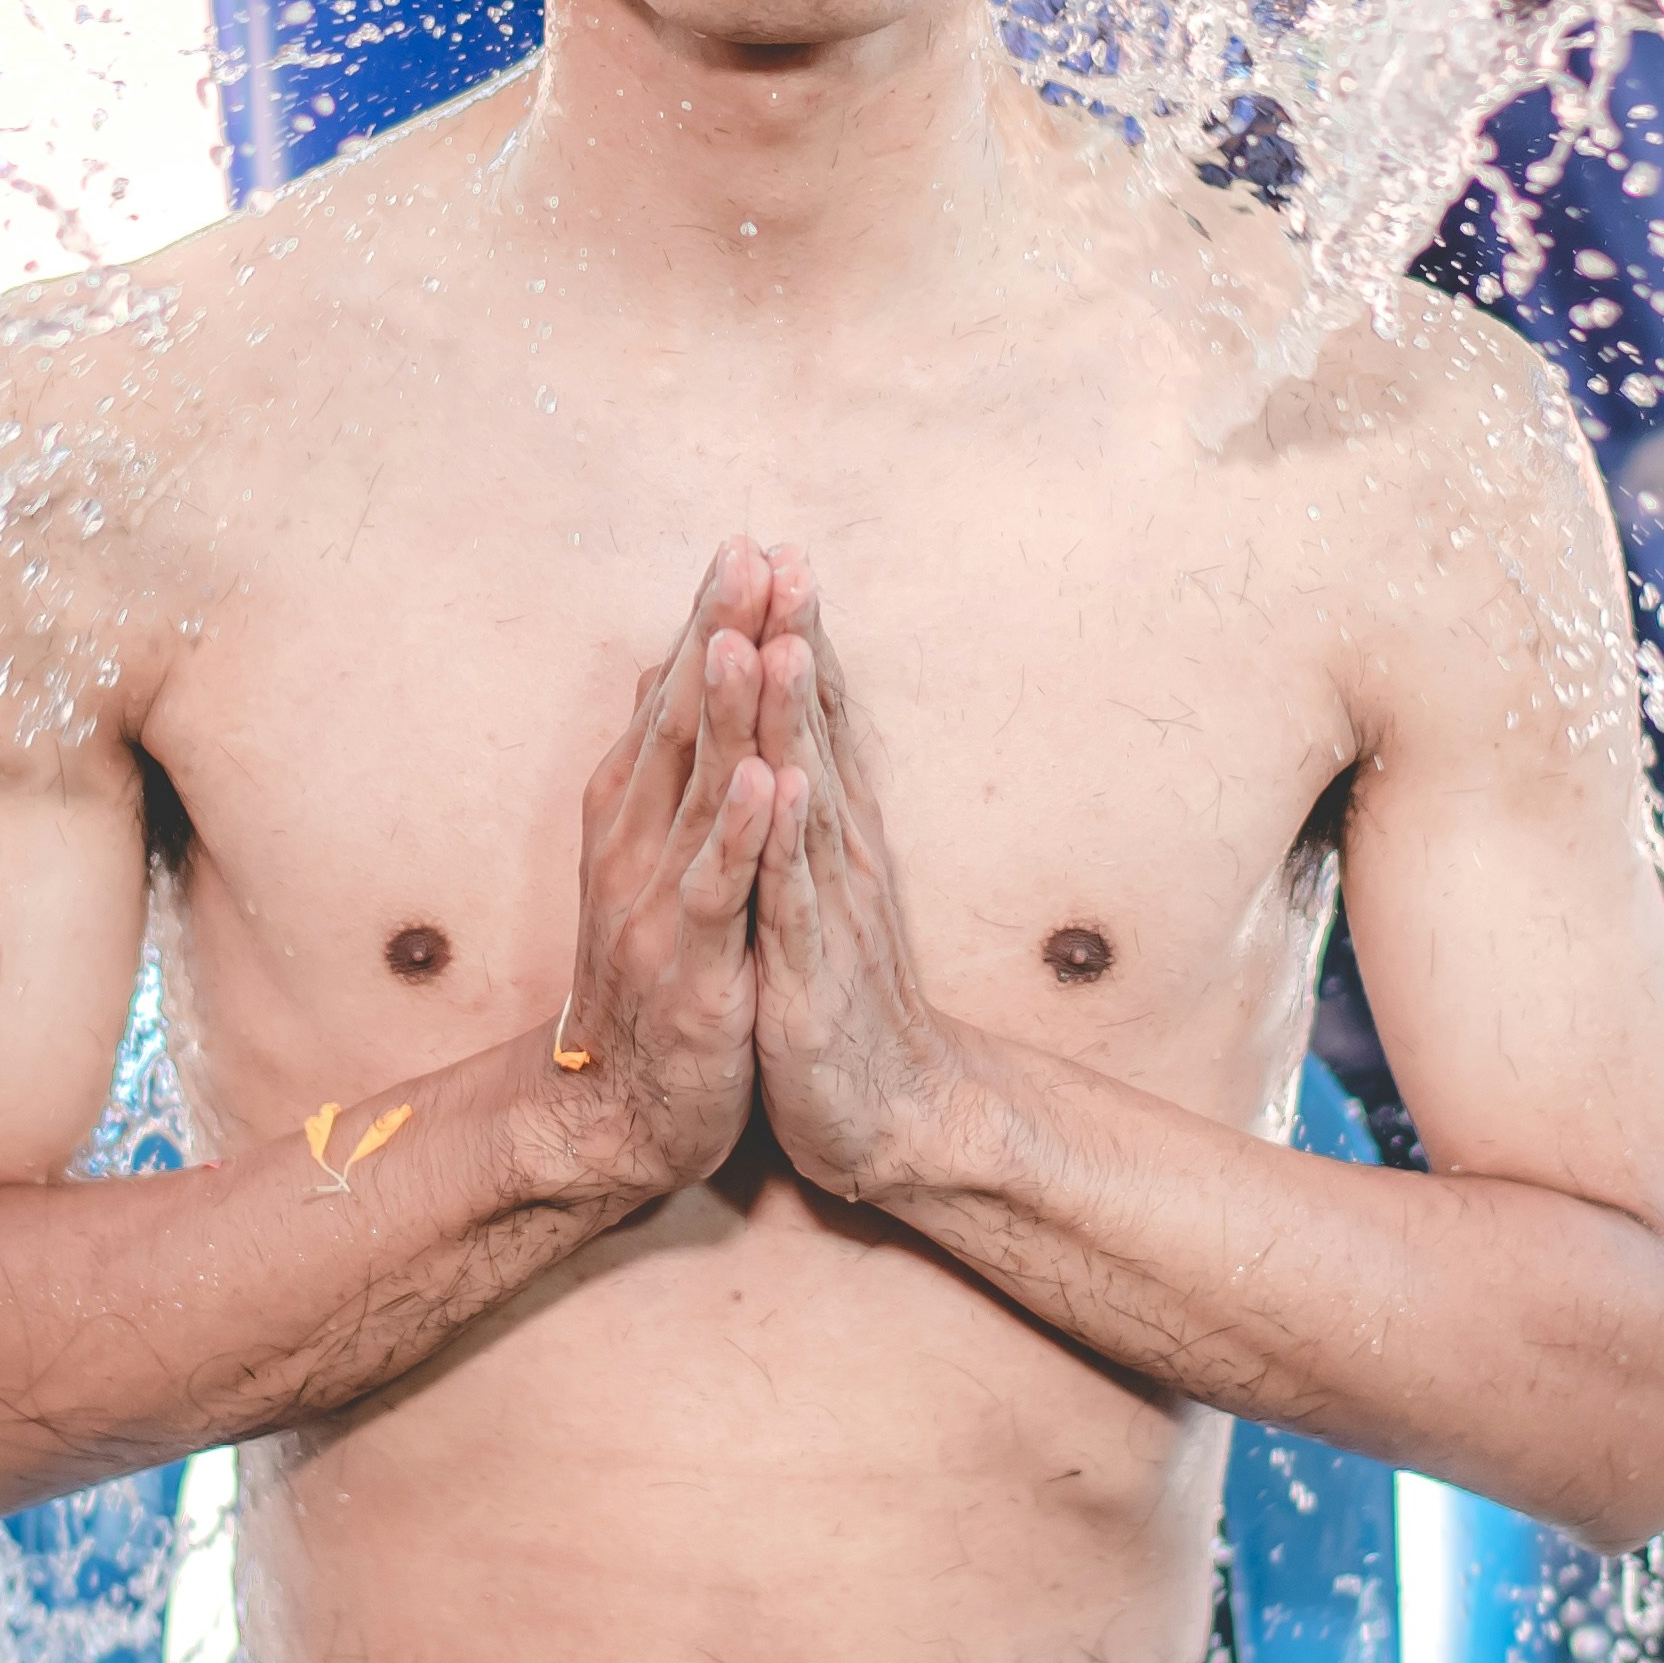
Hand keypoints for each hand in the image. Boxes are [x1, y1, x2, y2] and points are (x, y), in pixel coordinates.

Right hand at [550, 540, 777, 1197]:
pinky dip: (745, 834)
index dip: (708, 621)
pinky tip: (772, 781)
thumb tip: (651, 670)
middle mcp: (636, 846)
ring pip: (698, 793)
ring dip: (724, 713)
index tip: (742, 543)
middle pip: (680, 723)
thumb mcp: (645, 862)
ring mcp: (660, 906)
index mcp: (631, 816)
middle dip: (717, 636)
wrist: (616, 1113)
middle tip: (747, 553)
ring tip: (750, 637)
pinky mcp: (695, 969)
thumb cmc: (648, 976)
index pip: (671, 697)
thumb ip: (653, 769)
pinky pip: (722, 890)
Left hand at [750, 573, 971, 1205]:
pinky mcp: (813, 973)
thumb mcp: (815, 888)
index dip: (795, 632)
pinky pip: (799, 899)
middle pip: (816, 732)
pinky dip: (790, 841)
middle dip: (798, 642)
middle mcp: (838, 854)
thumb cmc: (841, 994)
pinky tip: (787, 786)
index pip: (814, 716)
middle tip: (784, 555)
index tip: (773, 549)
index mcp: (829, 832)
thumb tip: (789, 727)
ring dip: (795, 720)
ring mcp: (831, 910)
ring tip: (780, 640)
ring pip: (809, 797)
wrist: (889, 1113)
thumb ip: (805, 806)